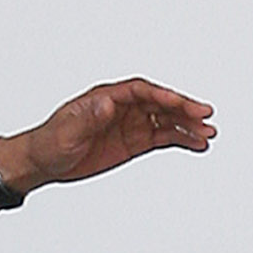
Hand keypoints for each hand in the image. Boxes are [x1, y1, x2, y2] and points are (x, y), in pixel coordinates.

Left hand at [9, 79, 214, 189]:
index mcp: (105, 98)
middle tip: (206, 117)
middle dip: (183, 109)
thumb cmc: (50, 143)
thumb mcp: (66, 131)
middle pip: (158, 103)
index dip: (162, 95)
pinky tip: (197, 144)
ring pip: (165, 120)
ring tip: (208, 134)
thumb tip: (108, 103)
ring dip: (187, 125)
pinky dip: (181, 139)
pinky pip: (162, 137)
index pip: (140, 91)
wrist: (44, 162)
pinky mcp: (133, 142)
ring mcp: (129, 124)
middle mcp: (121, 108)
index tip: (182, 104)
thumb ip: (88, 118)